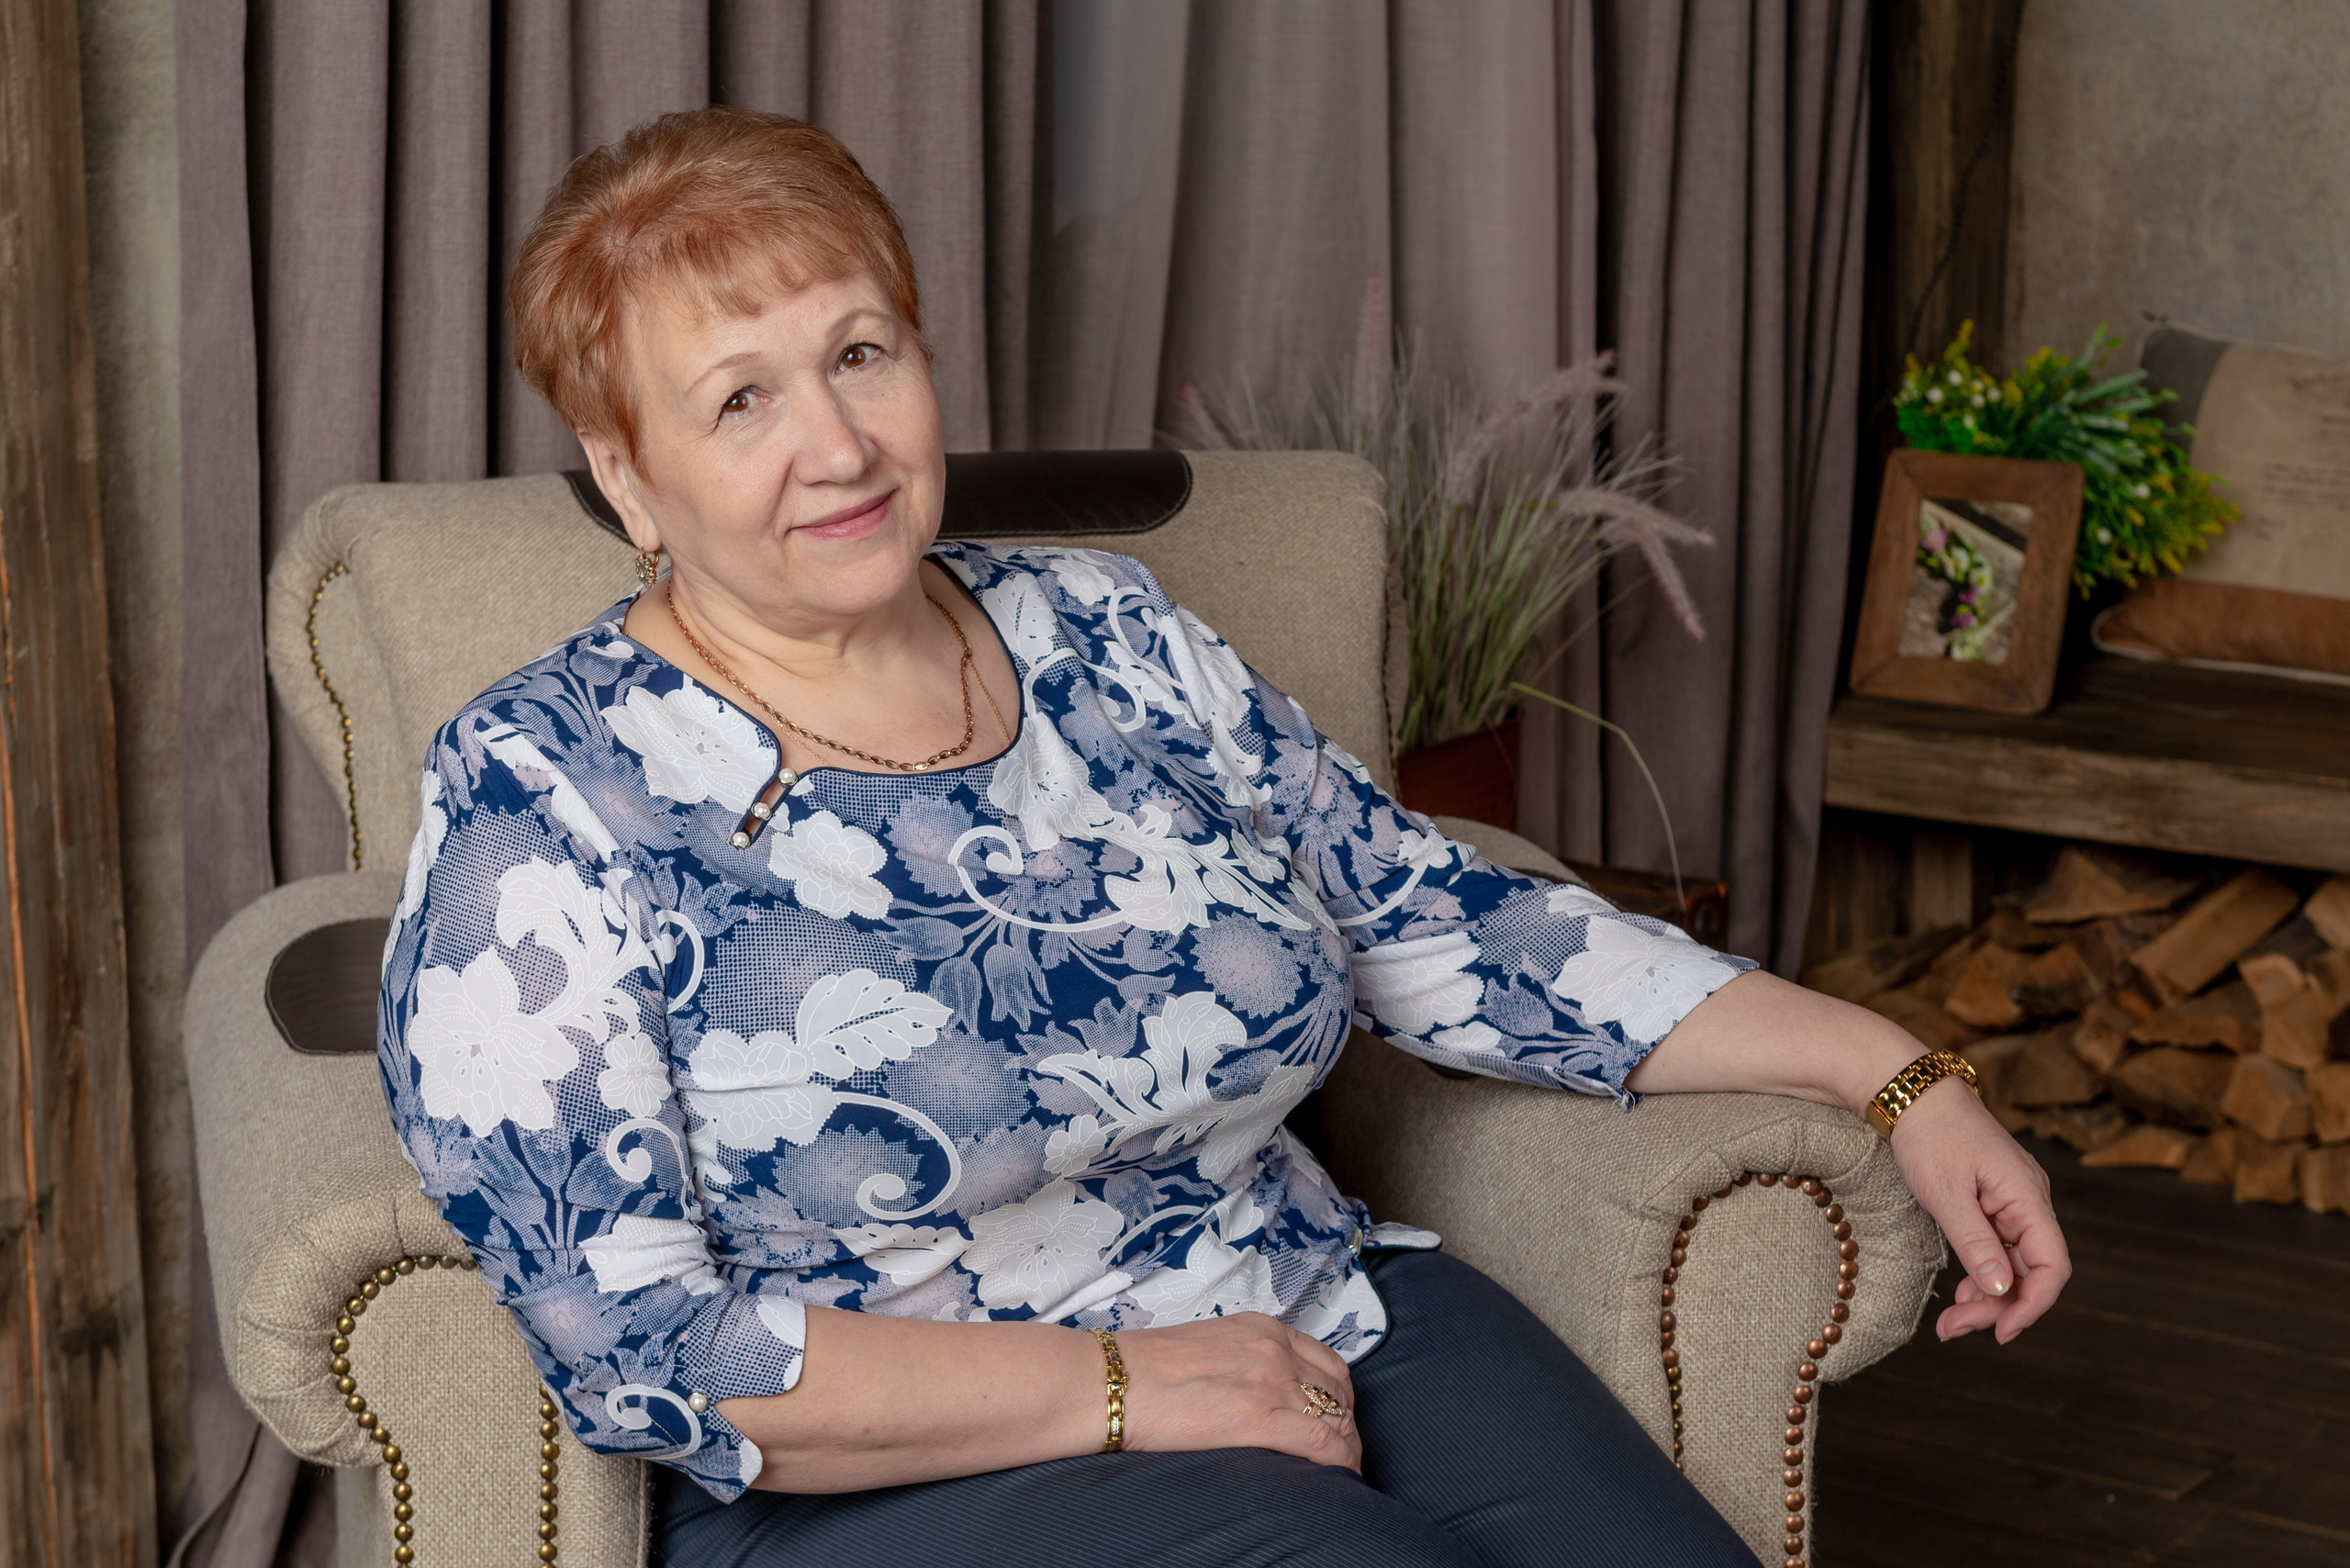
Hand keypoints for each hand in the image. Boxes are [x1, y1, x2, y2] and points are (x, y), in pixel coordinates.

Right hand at [1114, 1311, 1361, 1470]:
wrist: (1112, 1381)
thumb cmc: (1144, 1368)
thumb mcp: (1208, 1344)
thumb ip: (1241, 1359)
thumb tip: (1254, 1391)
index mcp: (1261, 1329)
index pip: (1325, 1362)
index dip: (1338, 1397)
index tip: (1335, 1419)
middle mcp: (1274, 1349)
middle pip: (1338, 1390)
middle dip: (1347, 1423)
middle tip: (1340, 1450)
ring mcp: (1270, 1381)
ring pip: (1336, 1418)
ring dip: (1346, 1446)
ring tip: (1341, 1470)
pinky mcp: (1259, 1418)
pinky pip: (1322, 1443)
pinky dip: (1340, 1462)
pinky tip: (1340, 1478)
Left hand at [1885, 1077, 2071, 1342]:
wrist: (1910, 1093)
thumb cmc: (1930, 1135)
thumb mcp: (1947, 1194)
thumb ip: (1977, 1245)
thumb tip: (2003, 1292)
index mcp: (2028, 1197)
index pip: (2052, 1265)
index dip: (2033, 1305)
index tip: (2002, 1333)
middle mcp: (2028, 1201)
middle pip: (2030, 1271)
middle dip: (1998, 1306)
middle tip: (1954, 1329)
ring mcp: (2011, 1201)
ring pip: (2012, 1264)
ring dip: (1988, 1296)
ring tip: (1951, 1320)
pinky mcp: (1991, 1202)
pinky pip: (1997, 1248)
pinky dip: (1981, 1273)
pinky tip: (1961, 1292)